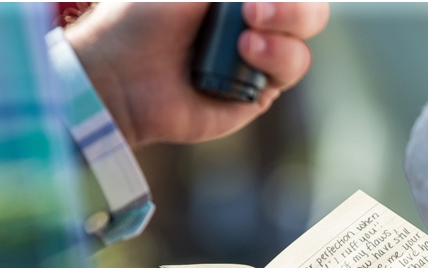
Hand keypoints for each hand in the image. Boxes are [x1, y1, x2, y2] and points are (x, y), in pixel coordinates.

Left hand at [65, 2, 328, 146]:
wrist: (119, 72)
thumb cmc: (141, 17)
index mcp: (234, 1)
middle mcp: (250, 28)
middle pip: (308, 14)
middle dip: (295, 8)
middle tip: (255, 8)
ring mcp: (254, 64)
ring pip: (301, 46)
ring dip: (286, 32)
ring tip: (246, 37)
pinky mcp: (253, 97)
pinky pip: (286, 75)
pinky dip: (275, 58)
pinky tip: (247, 52)